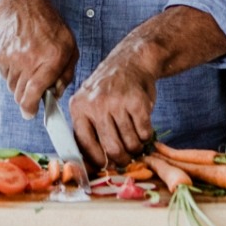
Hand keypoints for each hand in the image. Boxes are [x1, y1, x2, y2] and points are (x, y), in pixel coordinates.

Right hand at [0, 0, 78, 118]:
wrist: (23, 7)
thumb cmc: (51, 28)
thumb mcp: (70, 47)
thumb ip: (66, 73)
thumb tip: (56, 95)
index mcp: (53, 57)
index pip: (34, 93)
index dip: (30, 108)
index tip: (31, 113)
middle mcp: (31, 58)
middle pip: (20, 95)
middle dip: (27, 97)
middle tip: (34, 88)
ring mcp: (12, 57)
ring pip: (12, 87)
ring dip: (20, 84)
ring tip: (29, 65)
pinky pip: (4, 76)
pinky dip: (12, 73)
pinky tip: (20, 58)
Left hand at [70, 34, 155, 167]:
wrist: (132, 60)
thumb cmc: (110, 88)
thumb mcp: (90, 102)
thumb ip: (87, 129)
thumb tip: (88, 166)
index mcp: (79, 107)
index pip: (84, 145)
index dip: (96, 161)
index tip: (105, 166)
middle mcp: (96, 104)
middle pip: (111, 148)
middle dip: (121, 159)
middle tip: (126, 159)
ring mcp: (117, 102)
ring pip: (129, 142)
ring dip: (135, 148)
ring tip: (136, 143)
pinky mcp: (137, 101)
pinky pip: (144, 132)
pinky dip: (146, 136)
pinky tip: (144, 129)